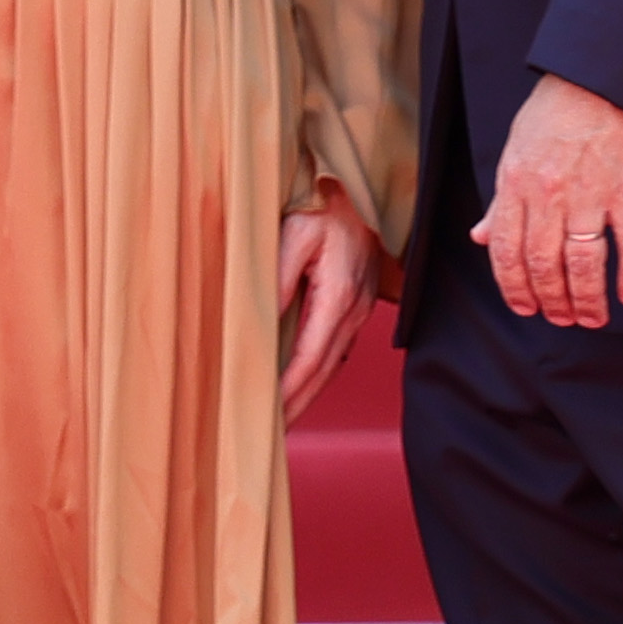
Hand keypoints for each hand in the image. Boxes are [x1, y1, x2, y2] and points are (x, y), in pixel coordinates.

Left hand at [275, 196, 384, 422]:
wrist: (360, 188)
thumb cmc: (322, 206)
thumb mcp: (291, 236)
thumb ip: (277, 279)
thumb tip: (261, 321)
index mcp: (338, 296)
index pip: (310, 358)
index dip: (289, 391)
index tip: (268, 416)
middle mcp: (355, 309)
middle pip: (326, 371)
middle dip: (299, 404)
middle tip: (271, 434)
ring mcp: (362, 308)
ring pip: (334, 363)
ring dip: (310, 392)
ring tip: (283, 416)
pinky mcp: (359, 303)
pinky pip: (338, 347)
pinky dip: (320, 372)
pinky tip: (304, 381)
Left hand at [472, 74, 622, 327]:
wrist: (606, 78)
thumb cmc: (560, 110)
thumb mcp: (516, 148)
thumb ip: (501, 199)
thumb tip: (481, 236)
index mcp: (516, 185)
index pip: (506, 251)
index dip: (515, 288)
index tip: (527, 307)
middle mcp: (549, 195)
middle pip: (544, 265)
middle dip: (552, 301)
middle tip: (563, 319)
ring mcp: (591, 194)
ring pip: (583, 263)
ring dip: (587, 299)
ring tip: (593, 317)